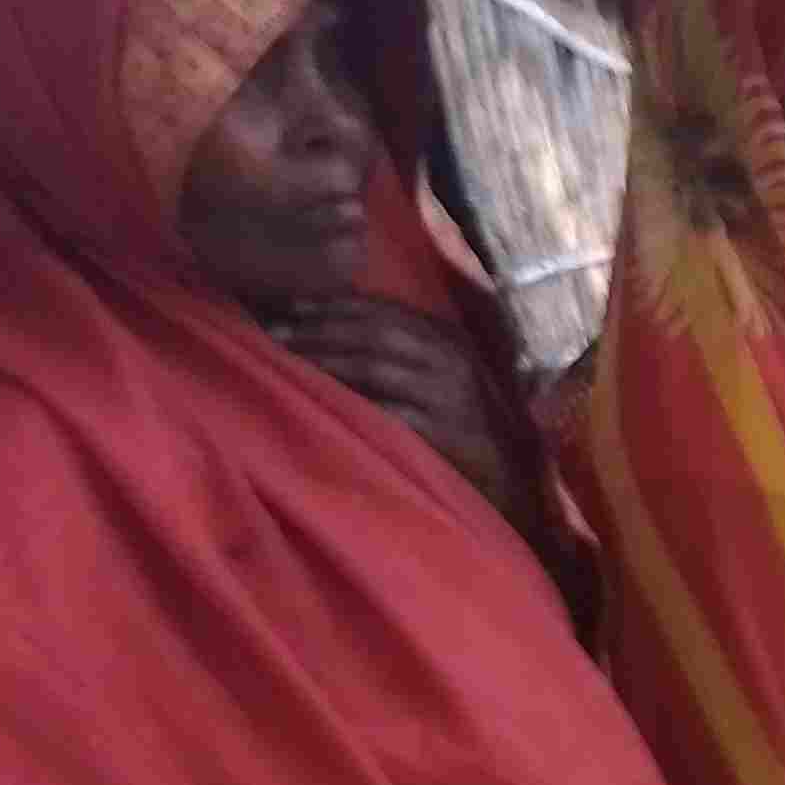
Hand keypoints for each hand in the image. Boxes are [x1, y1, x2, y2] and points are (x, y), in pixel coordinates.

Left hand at [260, 298, 524, 520]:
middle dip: (320, 329)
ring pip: (376, 367)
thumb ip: (408, 351)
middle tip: (272, 331)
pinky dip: (351, 402)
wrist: (512, 479)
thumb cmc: (466, 425)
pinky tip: (320, 401)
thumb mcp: (443, 377)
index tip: (288, 305)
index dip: (334, 304)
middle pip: (375, 334)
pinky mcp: (448, 433)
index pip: (385, 310)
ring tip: (284, 360)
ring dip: (325, 360)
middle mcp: (454, 361)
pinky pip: (387, 411)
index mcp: (451, 340)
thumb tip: (338, 327)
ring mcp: (452, 397)